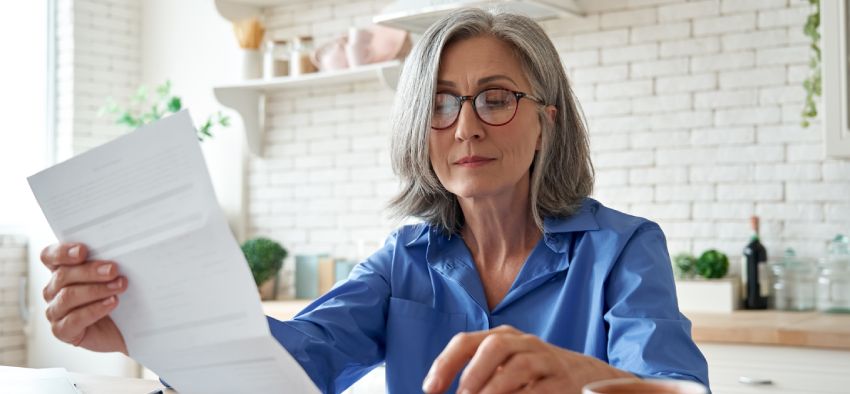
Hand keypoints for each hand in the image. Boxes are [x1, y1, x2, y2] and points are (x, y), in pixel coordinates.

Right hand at [41, 243, 128, 354]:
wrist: (124, 329)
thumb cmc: (116, 297)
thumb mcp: (111, 277)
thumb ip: (105, 264)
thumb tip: (116, 254)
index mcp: (60, 271)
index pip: (49, 256)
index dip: (62, 252)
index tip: (82, 251)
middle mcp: (53, 290)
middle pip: (63, 275)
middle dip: (90, 271)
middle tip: (113, 270)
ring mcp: (55, 311)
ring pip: (68, 296)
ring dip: (96, 290)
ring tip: (119, 286)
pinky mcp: (62, 331)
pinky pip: (74, 319)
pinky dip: (95, 309)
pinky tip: (112, 303)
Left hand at [422, 325, 634, 393]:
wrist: (584, 376)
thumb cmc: (532, 374)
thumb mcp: (503, 366)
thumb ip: (477, 375)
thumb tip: (439, 390)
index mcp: (501, 337)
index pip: (466, 341)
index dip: (445, 364)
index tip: (430, 389)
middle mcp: (523, 344)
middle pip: (495, 347)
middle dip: (473, 372)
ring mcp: (545, 360)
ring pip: (518, 367)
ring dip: (494, 389)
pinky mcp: (562, 382)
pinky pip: (539, 389)